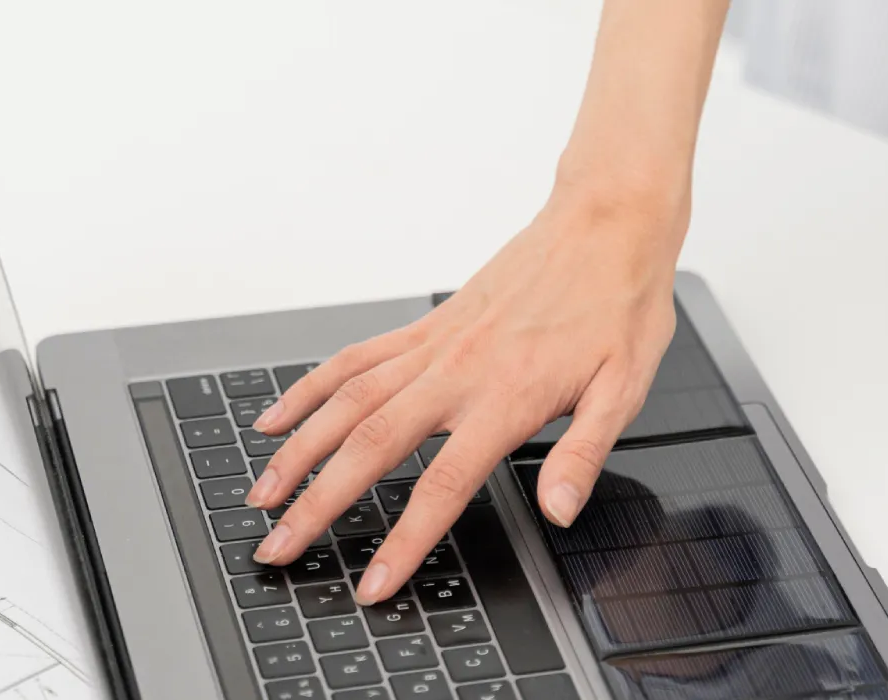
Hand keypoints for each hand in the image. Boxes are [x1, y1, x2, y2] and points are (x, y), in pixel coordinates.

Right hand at [242, 187, 684, 603]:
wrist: (606, 222)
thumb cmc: (619, 303)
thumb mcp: (625, 388)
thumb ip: (584, 454)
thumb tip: (558, 510)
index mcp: (507, 397)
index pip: (442, 485)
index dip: (404, 540)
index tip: (373, 583)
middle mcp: (458, 371)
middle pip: (370, 445)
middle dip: (317, 503)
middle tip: (278, 546)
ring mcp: (434, 344)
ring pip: (346, 401)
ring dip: (298, 451)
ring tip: (262, 494)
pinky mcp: (426, 324)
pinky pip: (354, 358)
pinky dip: (310, 389)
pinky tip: (277, 417)